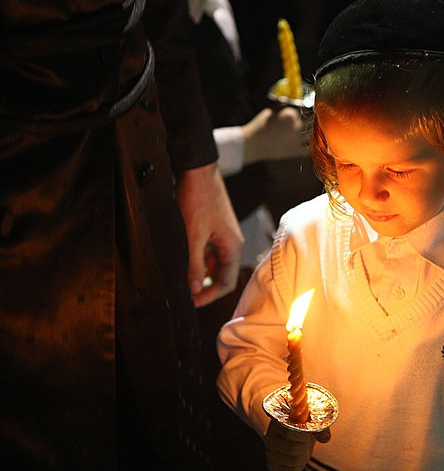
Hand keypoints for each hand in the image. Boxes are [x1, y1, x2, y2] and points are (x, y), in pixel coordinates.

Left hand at [176, 162, 243, 306]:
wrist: (198, 169)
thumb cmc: (199, 198)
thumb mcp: (193, 235)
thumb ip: (194, 264)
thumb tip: (194, 287)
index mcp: (232, 247)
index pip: (227, 283)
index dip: (209, 295)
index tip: (191, 301)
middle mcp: (232, 243)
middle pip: (222, 275)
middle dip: (204, 286)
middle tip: (185, 292)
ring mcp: (224, 235)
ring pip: (215, 263)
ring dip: (201, 272)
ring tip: (183, 275)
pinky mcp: (215, 227)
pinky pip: (209, 250)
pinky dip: (199, 258)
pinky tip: (185, 256)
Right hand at [241, 106, 307, 163]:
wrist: (252, 143)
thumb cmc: (260, 125)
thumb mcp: (272, 111)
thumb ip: (285, 108)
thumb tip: (294, 104)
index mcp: (291, 114)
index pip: (306, 109)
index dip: (307, 109)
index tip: (310, 109)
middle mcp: (297, 126)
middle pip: (312, 121)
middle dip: (312, 120)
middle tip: (314, 120)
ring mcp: (297, 139)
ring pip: (312, 134)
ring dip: (313, 132)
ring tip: (313, 131)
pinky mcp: (295, 151)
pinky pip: (309, 149)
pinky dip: (312, 146)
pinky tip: (312, 143)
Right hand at [264, 418, 330, 470]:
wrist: (296, 429)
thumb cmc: (306, 422)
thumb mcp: (313, 420)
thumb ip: (320, 427)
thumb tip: (325, 439)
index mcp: (278, 421)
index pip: (290, 432)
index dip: (304, 435)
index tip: (309, 432)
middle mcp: (270, 436)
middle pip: (292, 449)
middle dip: (305, 446)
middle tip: (306, 441)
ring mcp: (269, 451)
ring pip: (293, 461)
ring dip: (303, 456)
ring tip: (302, 448)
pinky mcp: (272, 464)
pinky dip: (299, 466)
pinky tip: (298, 456)